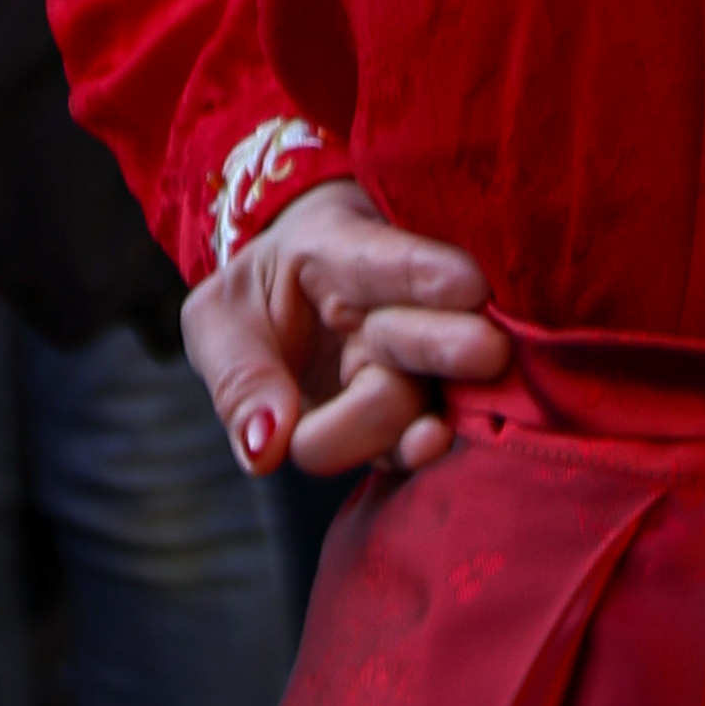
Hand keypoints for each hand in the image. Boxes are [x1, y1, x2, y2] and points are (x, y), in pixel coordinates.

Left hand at [178, 176, 507, 480]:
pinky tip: (428, 451)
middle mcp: (388, 307)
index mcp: (337, 254)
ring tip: (430, 436)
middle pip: (412, 333)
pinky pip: (419, 432)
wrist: (281, 301)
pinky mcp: (412, 412)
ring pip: (417, 390)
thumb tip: (266, 447)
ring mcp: (410, 360)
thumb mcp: (219, 322)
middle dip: (442, 343)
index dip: (423, 272)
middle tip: (485, 351)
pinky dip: (421, 448)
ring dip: (421, 410)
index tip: (469, 284)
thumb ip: (239, 378)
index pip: (382, 261)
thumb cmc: (253, 301)